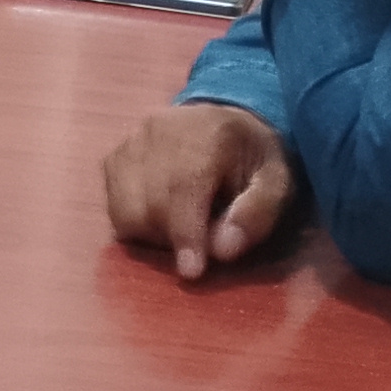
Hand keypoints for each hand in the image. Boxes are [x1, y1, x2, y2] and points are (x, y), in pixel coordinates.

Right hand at [103, 101, 295, 282]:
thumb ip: (255, 214)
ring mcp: (130, 142)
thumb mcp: (276, 183)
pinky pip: (113, 207)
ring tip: (181, 226)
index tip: (192, 271)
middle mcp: (159, 130)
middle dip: (173, 238)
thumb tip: (222, 250)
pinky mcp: (114, 157)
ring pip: (124, 209)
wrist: (222, 119)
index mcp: (208, 132)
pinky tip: (160, 216)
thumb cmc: (252, 158)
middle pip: (150, 203)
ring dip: (151, 234)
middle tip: (201, 243)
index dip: (186, 233)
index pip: (184, 187)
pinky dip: (134, 223)